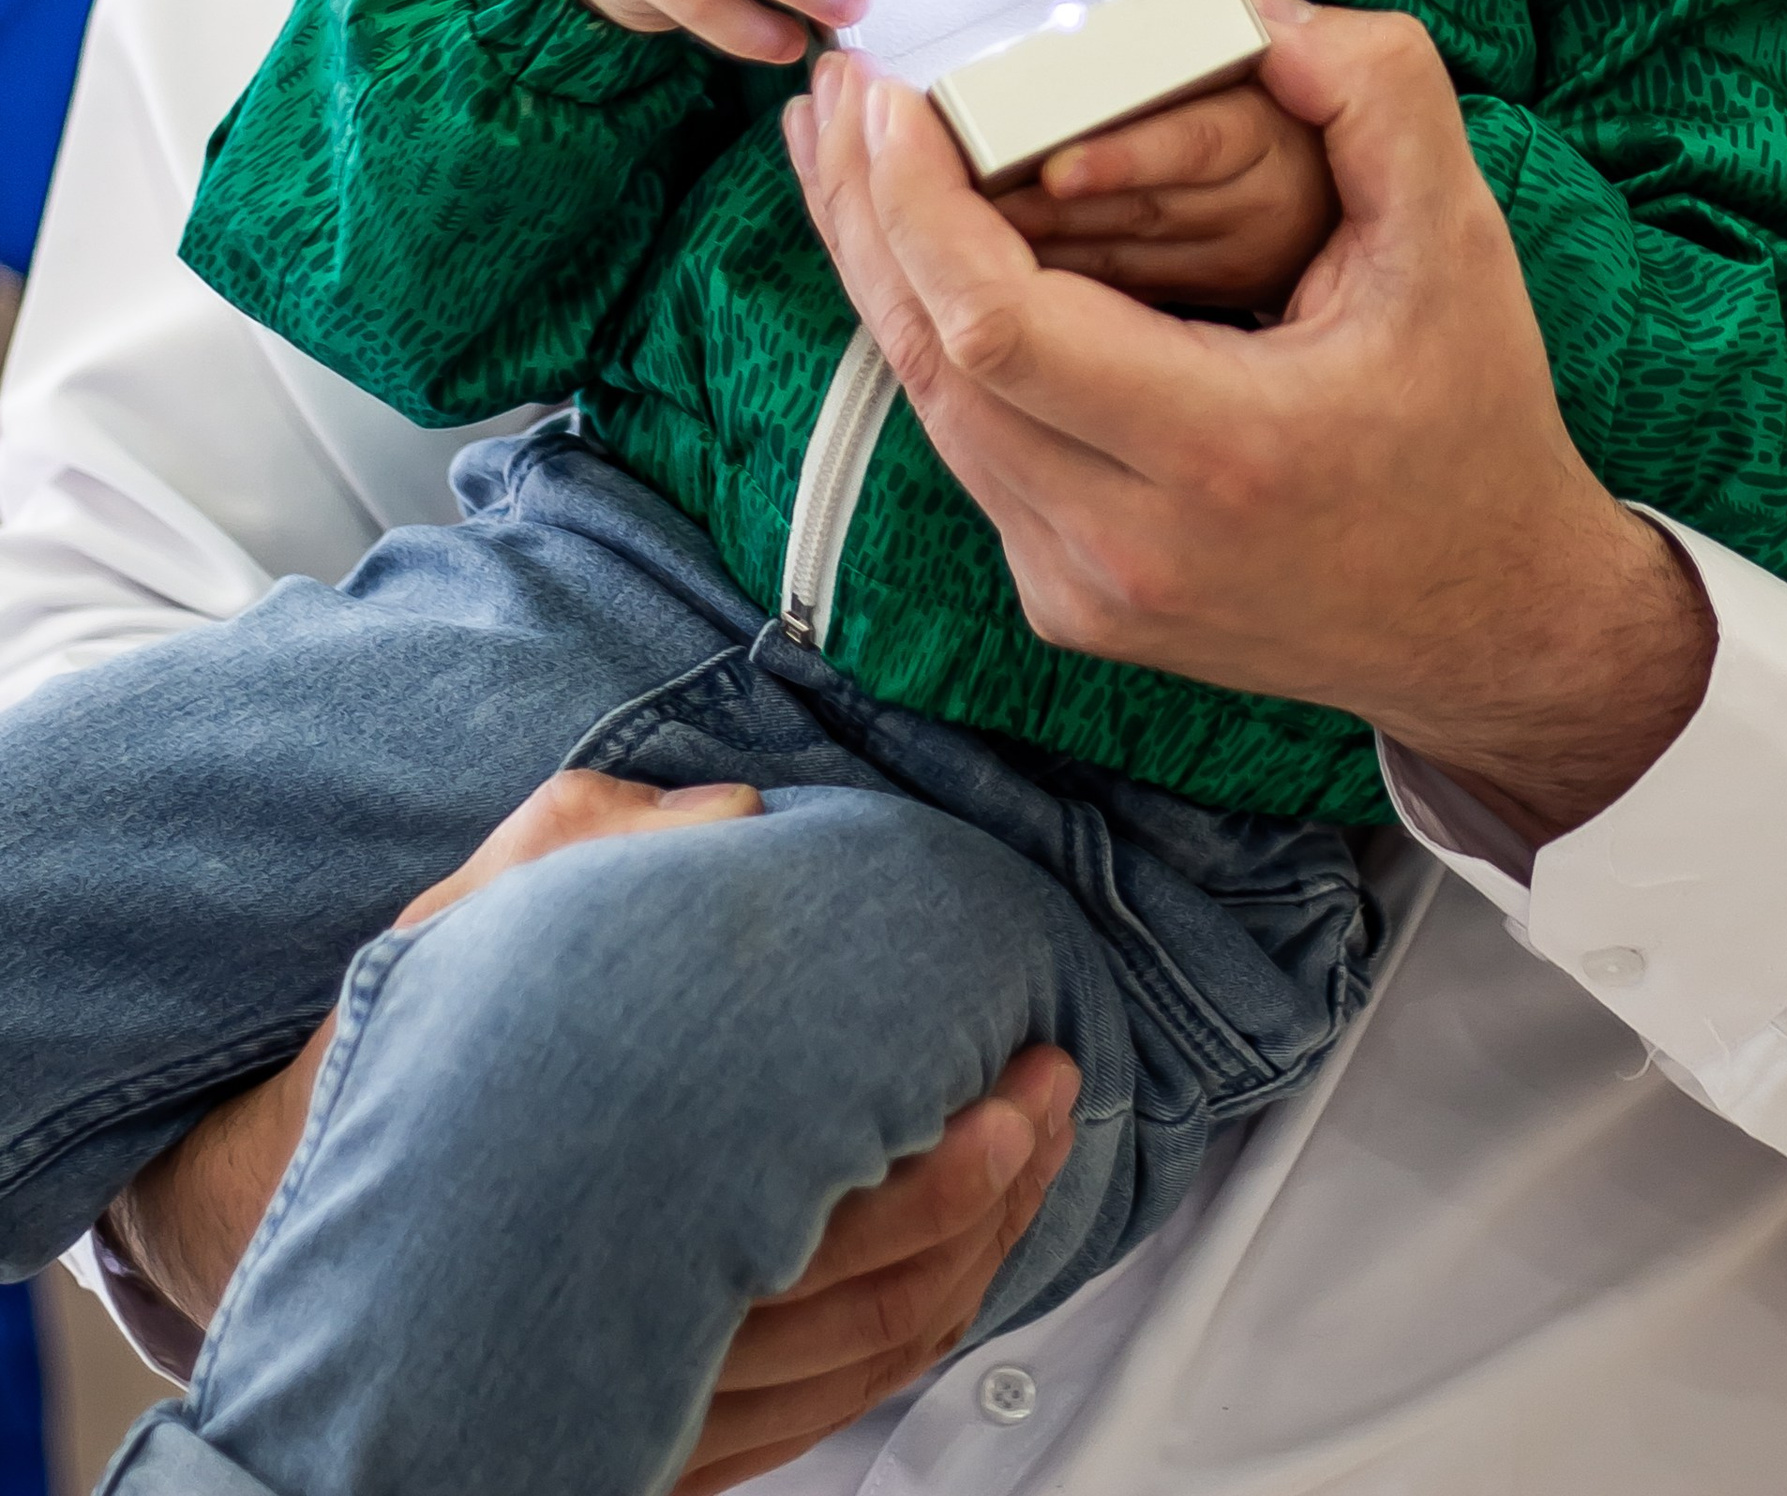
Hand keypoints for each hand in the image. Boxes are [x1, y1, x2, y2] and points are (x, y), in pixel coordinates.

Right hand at [106, 770, 1080, 1478]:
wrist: (271, 1229)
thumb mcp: (466, 926)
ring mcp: (658, 1400)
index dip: (956, 1153)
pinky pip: (821, 1413)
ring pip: (866, 1361)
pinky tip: (959, 1263)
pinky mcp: (657, 1437)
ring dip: (976, 1263)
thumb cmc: (387, 1077)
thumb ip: (592, 846)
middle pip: (878, 1294)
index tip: (1022, 1075)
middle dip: (994, 1192)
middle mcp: (648, 1324)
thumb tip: (736, 816)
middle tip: (1051, 1094)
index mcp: (623, 1193)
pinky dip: (910, 1342)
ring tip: (1033, 1155)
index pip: (838, 1207)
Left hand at [785, 6, 1714, 846]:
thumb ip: (1378, 97)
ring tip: (849, 147)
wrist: (1493, 624)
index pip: (993, 321)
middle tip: (841, 86)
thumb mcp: (1462, 244)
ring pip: (927, 411)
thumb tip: (1258, 7)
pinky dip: (928, 340)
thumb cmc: (1476, 424)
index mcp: (1217, 448)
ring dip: (878, 269)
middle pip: (928, 359)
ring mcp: (1084, 589)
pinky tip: (914, 252)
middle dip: (865, 208)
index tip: (888, 93)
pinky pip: (966, 451)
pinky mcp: (1068, 603)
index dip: (914, 198)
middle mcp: (1126, 542)